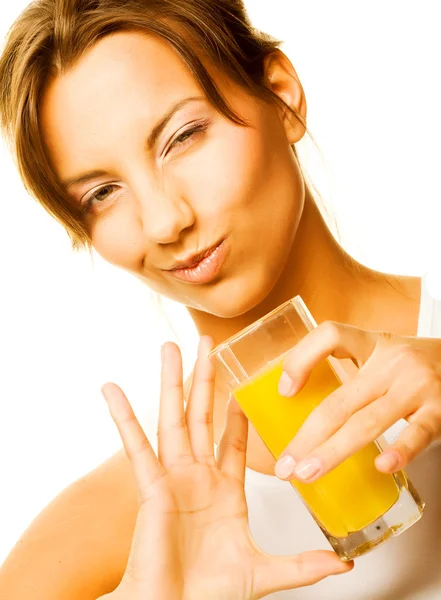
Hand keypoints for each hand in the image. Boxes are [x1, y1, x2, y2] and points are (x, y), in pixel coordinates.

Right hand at [101, 337, 351, 599]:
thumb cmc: (208, 595)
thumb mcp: (264, 573)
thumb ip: (304, 565)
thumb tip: (344, 561)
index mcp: (223, 491)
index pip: (232, 440)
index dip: (237, 412)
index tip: (243, 386)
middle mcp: (197, 477)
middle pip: (202, 415)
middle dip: (204, 378)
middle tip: (206, 344)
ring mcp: (173, 478)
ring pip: (173, 419)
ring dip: (171, 382)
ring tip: (169, 348)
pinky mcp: (151, 488)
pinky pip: (137, 448)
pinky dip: (124, 418)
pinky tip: (113, 391)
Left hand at [274, 321, 440, 482]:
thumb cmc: (416, 365)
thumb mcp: (382, 355)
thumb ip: (351, 371)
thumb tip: (301, 401)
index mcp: (373, 345)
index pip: (330, 336)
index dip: (301, 359)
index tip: (284, 390)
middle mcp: (392, 363)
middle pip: (339, 400)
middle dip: (307, 436)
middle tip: (285, 463)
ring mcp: (416, 387)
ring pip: (367, 422)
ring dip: (333, 451)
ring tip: (309, 472)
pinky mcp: (440, 410)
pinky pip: (417, 433)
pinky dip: (399, 451)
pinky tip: (380, 466)